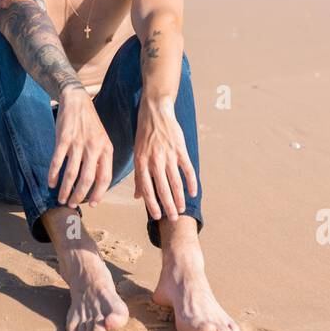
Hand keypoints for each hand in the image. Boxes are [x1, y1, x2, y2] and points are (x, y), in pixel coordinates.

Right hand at [48, 88, 113, 207]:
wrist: (77, 100)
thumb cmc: (90, 124)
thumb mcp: (102, 140)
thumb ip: (100, 160)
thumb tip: (96, 184)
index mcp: (106, 149)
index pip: (105, 177)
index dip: (98, 193)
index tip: (91, 204)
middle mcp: (94, 147)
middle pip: (87, 179)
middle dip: (79, 196)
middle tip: (72, 205)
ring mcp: (78, 143)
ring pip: (71, 173)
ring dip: (65, 189)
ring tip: (61, 199)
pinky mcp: (63, 138)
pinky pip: (57, 161)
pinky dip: (53, 174)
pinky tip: (51, 183)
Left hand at [132, 98, 197, 220]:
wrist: (155, 111)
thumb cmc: (144, 134)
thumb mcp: (136, 154)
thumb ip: (139, 176)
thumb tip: (138, 197)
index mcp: (141, 162)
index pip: (147, 189)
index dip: (152, 204)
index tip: (157, 217)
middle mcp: (154, 160)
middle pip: (162, 189)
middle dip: (168, 206)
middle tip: (173, 219)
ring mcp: (168, 155)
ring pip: (175, 182)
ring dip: (179, 198)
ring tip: (182, 209)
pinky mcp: (180, 149)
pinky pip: (187, 169)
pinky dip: (191, 182)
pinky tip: (193, 193)